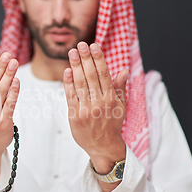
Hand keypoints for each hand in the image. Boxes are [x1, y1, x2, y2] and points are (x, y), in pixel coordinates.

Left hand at [63, 42, 128, 174]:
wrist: (103, 146)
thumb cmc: (112, 123)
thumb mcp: (121, 106)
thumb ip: (120, 87)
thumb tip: (124, 70)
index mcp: (112, 98)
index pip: (104, 74)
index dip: (98, 58)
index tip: (93, 46)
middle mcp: (100, 102)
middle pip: (91, 76)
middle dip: (85, 58)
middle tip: (80, 44)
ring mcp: (86, 109)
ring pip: (80, 83)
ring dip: (76, 66)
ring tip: (72, 52)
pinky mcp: (75, 115)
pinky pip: (71, 96)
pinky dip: (68, 83)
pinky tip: (67, 71)